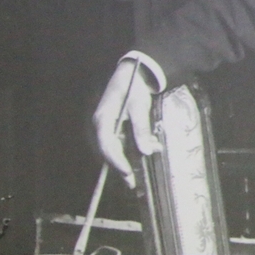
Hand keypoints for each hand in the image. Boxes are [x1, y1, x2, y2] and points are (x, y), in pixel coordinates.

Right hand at [92, 59, 162, 189]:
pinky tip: (151, 148)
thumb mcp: (139, 107)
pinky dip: (135, 146)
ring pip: (117, 147)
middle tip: (132, 183)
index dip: (116, 161)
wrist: (134, 71)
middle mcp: (102, 125)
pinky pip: (123, 140)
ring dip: (130, 157)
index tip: (127, 173)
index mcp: (103, 119)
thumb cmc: (134, 87)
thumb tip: (146, 151)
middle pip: (110, 150)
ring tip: (140, 173)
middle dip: (121, 166)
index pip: (107, 145)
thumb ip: (141, 129)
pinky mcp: (117, 125)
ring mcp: (109, 125)